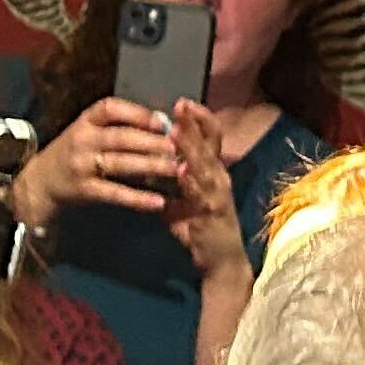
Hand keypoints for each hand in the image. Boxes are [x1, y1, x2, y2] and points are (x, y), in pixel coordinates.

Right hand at [17, 98, 180, 222]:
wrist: (40, 182)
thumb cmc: (74, 153)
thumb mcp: (88, 131)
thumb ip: (119, 126)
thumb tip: (162, 121)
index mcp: (85, 121)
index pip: (110, 109)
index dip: (136, 113)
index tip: (162, 120)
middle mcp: (82, 140)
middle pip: (120, 137)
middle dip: (152, 142)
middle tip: (178, 147)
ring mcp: (81, 165)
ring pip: (120, 164)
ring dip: (150, 166)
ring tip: (177, 170)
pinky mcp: (84, 190)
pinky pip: (114, 193)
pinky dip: (137, 198)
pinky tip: (157, 202)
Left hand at [162, 102, 246, 282]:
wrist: (220, 262)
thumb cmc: (199, 229)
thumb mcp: (181, 200)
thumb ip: (168, 182)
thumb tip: (145, 163)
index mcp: (213, 171)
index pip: (210, 137)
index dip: (199, 119)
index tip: (182, 102)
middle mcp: (219, 178)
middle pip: (209, 144)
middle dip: (195, 124)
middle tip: (180, 105)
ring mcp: (218, 195)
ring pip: (206, 165)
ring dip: (192, 147)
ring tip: (178, 130)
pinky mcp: (214, 214)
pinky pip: (202, 195)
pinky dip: (191, 181)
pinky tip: (181, 170)